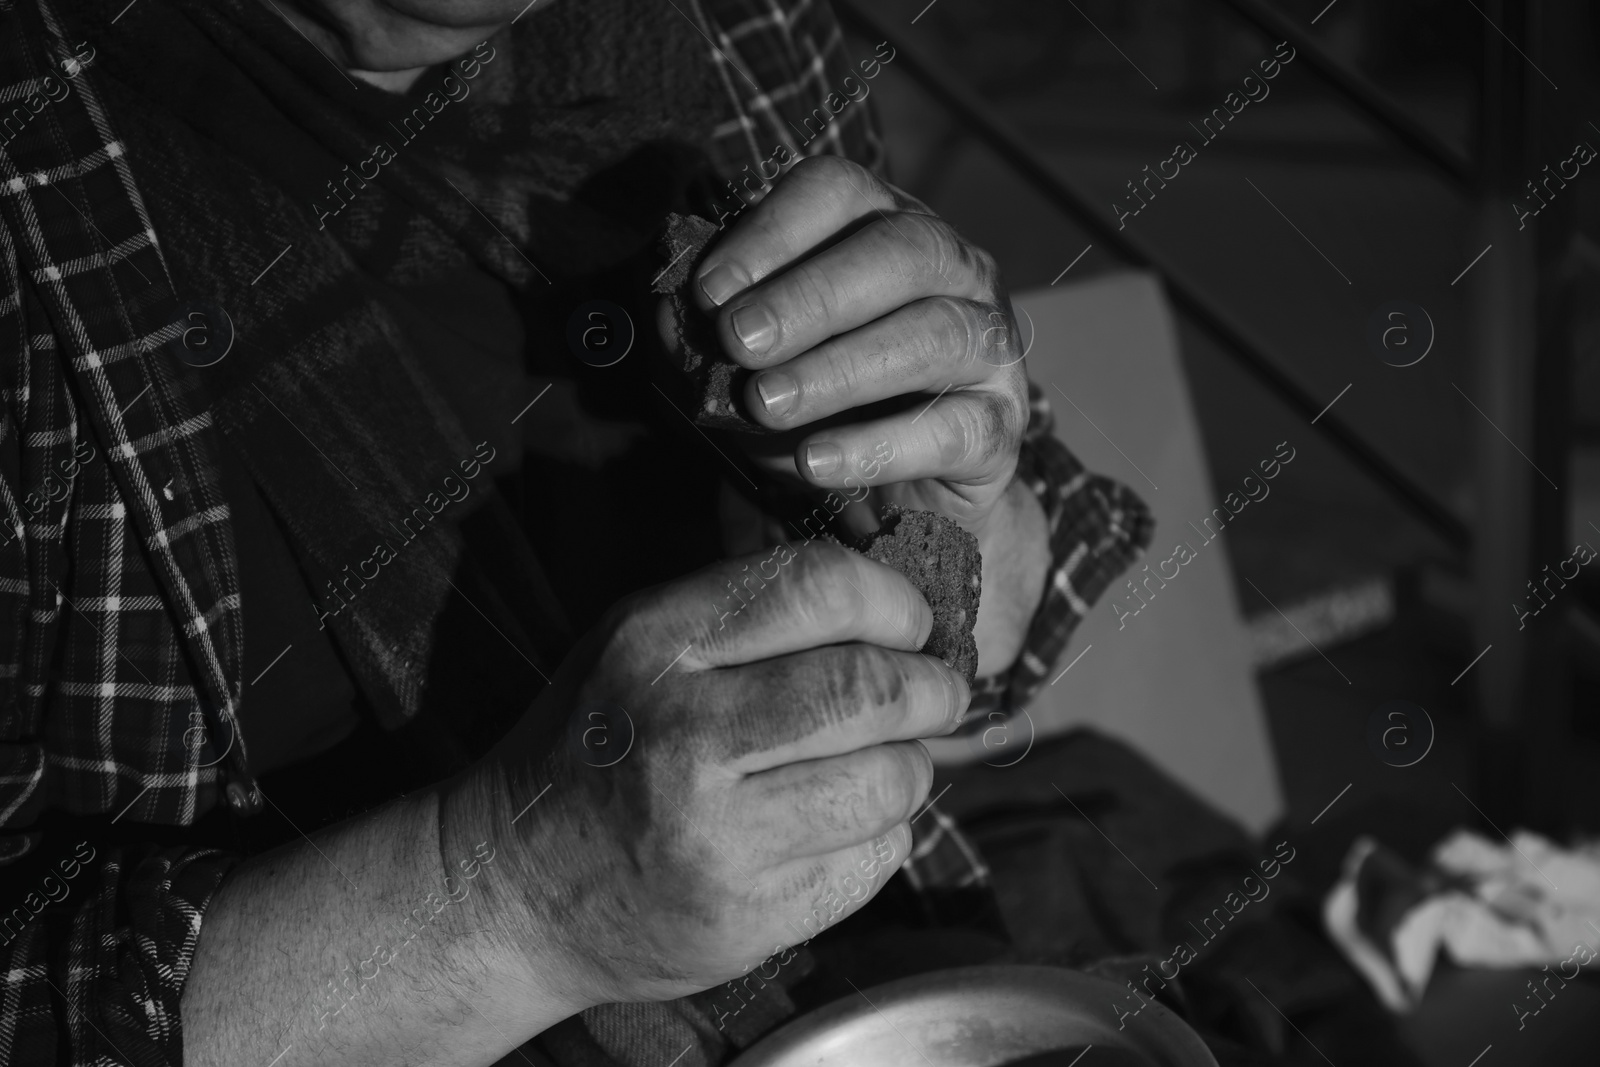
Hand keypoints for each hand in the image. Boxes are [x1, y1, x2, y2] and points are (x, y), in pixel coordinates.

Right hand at [450, 542, 970, 1007]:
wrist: (513, 888)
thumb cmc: (598, 743)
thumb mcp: (637, 643)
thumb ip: (749, 611)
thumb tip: (896, 599)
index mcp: (656, 647)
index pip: (819, 588)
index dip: (893, 601)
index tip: (910, 623)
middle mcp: (685, 739)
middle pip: (872, 690)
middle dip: (932, 687)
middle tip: (937, 692)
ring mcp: (717, 840)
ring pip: (891, 781)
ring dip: (912, 766)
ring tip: (885, 761)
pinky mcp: (748, 920)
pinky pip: (874, 861)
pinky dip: (882, 835)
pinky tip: (839, 824)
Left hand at [689, 155, 1029, 537]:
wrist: (902, 495)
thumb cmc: (822, 405)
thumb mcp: (752, 364)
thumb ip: (707, 339)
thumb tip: (671, 319)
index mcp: (887, 227)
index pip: (841, 192)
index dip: (774, 232)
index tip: (709, 290)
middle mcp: (954, 270)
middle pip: (902, 252)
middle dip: (812, 295)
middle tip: (739, 341)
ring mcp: (990, 344)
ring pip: (935, 334)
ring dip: (840, 368)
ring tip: (767, 404)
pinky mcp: (1001, 425)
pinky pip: (953, 429)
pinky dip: (878, 447)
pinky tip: (815, 462)